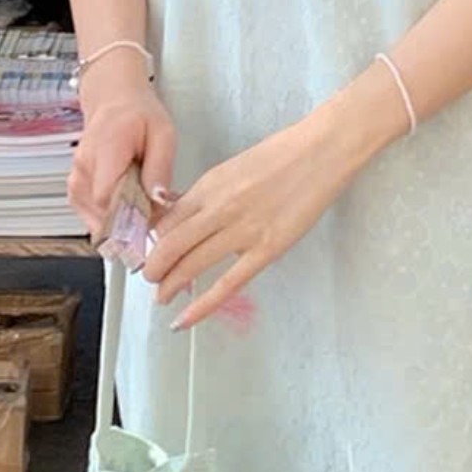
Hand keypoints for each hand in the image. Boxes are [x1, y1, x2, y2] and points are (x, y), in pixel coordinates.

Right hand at [68, 88, 176, 246]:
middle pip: (102, 212)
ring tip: (140, 207)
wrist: (114, 100)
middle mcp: (85, 165)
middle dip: (130, 222)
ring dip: (120, 222)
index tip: (151, 219)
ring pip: (95, 218)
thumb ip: (160, 168)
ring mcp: (76, 177)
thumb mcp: (163, 134)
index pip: (107, 197)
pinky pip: (90, 215)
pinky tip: (125, 209)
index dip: (130, 216)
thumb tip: (158, 200)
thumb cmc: (139, 115)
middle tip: (153, 215)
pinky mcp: (75, 186)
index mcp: (107, 148)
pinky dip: (108, 219)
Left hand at [142, 92, 384, 329]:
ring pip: (191, 265)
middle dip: (153, 268)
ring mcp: (243, 231)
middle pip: (170, 246)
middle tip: (150, 278)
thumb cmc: (281, 155)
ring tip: (161, 296)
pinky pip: (227, 284)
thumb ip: (206, 194)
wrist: (322, 151)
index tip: (149, 252)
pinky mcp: (267, 249)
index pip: (165, 221)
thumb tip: (179, 215)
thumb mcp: (232, 168)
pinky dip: (201, 306)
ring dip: (169, 285)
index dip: (152, 241)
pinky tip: (184, 320)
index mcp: (209, 186)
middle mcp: (219, 208)